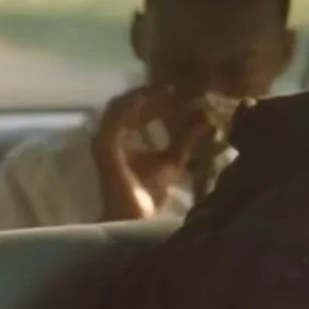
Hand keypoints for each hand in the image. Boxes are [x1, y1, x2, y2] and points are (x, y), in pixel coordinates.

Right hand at [92, 84, 213, 220]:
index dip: (157, 97)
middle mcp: (111, 135)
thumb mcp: (172, 161)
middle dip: (152, 93)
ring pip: (120, 105)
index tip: (181, 90)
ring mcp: (105, 140)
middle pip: (129, 102)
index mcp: (124, 137)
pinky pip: (115, 119)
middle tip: (177, 87)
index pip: (137, 108)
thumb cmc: (149, 194)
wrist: (135, 221)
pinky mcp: (104, 147)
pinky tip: (151, 99)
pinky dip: (132, 106)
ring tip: (167, 90)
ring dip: (143, 96)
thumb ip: (185, 140)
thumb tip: (205, 121)